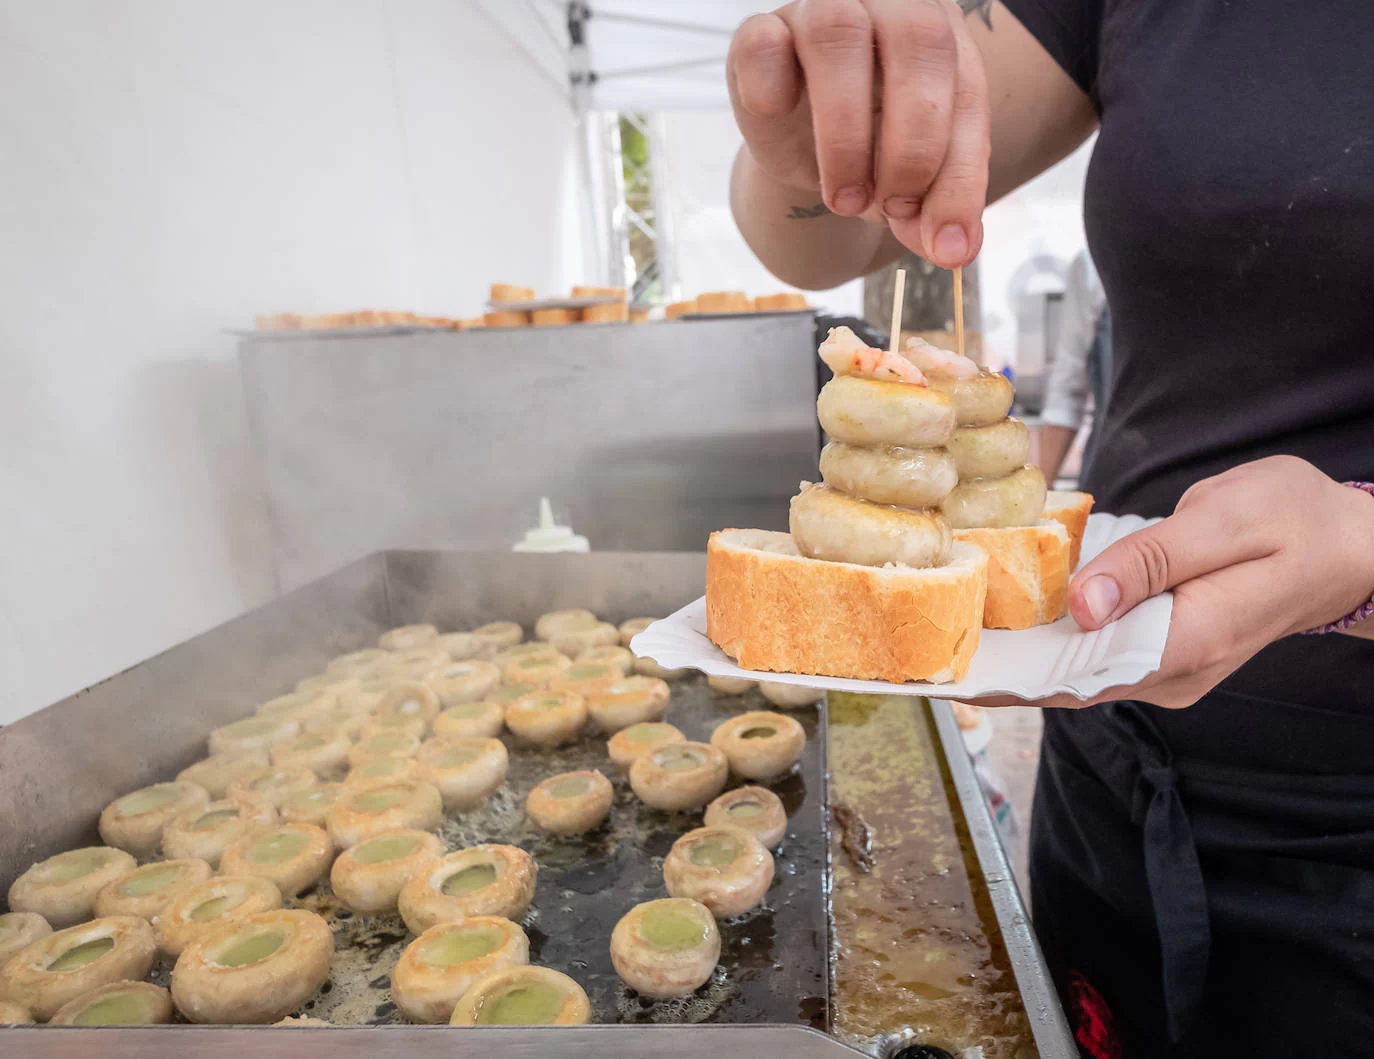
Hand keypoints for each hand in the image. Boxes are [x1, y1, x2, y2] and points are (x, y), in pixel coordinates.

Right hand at [727, 0, 989, 267]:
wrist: (801, 140)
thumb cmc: (869, 148)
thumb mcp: (910, 183)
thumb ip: (934, 209)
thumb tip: (953, 250)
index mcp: (941, 37)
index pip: (966, 90)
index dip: (960, 174)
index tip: (946, 243)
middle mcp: (888, 9)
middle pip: (917, 42)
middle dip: (913, 144)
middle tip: (893, 207)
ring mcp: (821, 12)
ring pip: (839, 35)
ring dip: (844, 133)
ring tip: (845, 197)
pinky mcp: (761, 32)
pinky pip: (762, 41)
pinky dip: (771, 85)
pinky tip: (779, 118)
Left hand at [974, 456, 1373, 709]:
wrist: (1349, 545)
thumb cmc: (1294, 521)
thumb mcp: (1222, 522)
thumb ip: (1149, 563)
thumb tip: (1082, 605)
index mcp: (1188, 643)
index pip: (1080, 677)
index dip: (1012, 679)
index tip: (950, 675)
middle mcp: (1174, 673)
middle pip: (1069, 683)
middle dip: (1001, 673)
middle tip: (929, 655)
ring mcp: (1170, 668)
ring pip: (1079, 672)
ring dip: (1020, 661)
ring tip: (952, 640)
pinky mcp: (1165, 650)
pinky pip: (1096, 655)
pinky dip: (1051, 644)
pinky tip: (1008, 627)